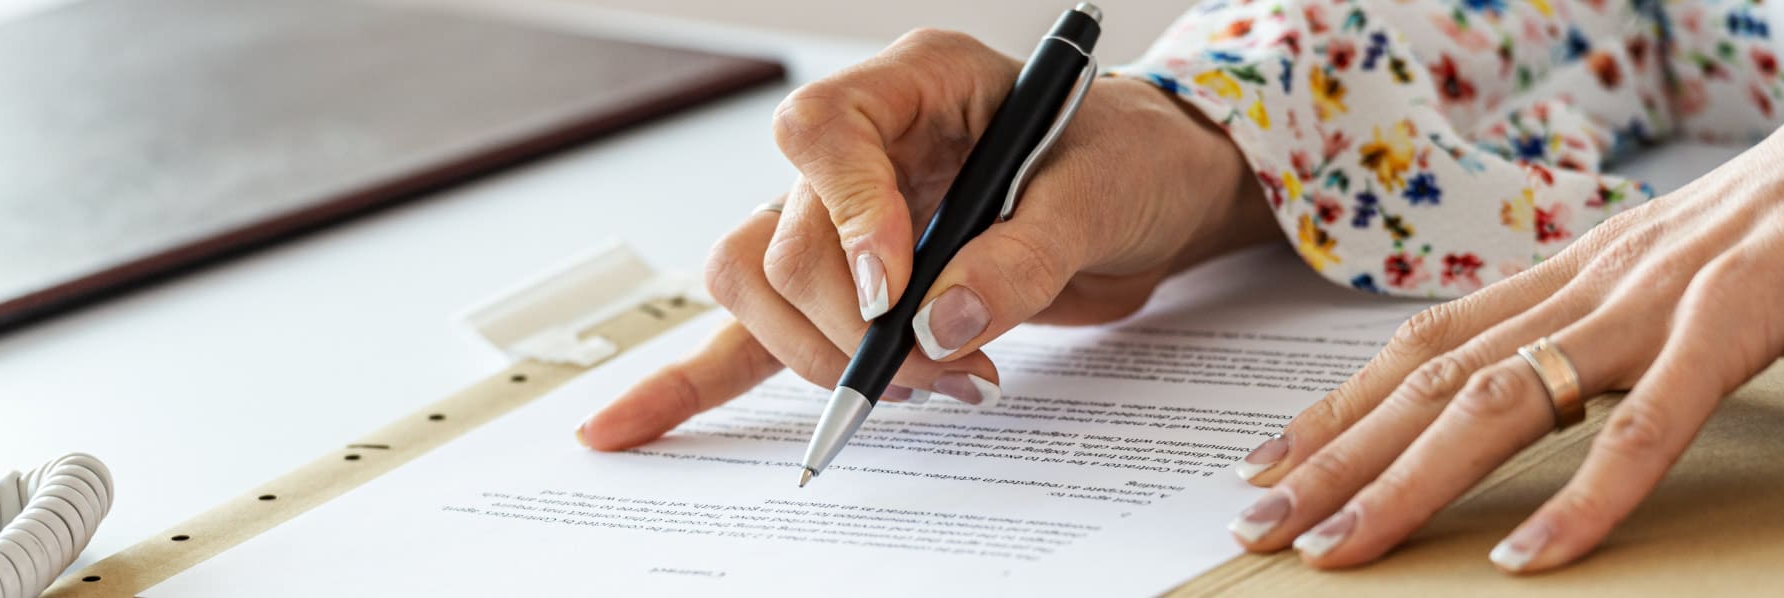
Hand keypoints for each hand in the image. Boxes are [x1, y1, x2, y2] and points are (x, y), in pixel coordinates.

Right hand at [579, 29, 1275, 449]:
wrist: (1150, 196)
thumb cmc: (1126, 159)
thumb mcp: (1095, 195)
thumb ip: (1019, 259)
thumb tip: (936, 326)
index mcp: (912, 85)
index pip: (821, 131)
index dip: (844, 219)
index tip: (893, 294)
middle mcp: (863, 148)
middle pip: (781, 239)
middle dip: (852, 328)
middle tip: (944, 370)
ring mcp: (841, 219)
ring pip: (756, 289)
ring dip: (824, 361)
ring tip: (927, 389)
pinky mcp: (847, 289)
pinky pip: (753, 332)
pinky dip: (698, 383)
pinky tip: (633, 425)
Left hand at [1225, 79, 1783, 572]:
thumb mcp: (1674, 274)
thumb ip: (1605, 325)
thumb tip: (1547, 383)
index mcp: (1573, 274)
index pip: (1425, 346)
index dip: (1339, 404)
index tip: (1270, 460)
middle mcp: (1589, 284)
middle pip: (1430, 382)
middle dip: (1334, 457)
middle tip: (1257, 522)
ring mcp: (1653, 301)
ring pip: (1497, 403)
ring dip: (1404, 482)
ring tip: (1337, 547)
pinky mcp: (1732, 321)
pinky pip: (1644, 426)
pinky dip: (1582, 499)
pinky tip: (1526, 561)